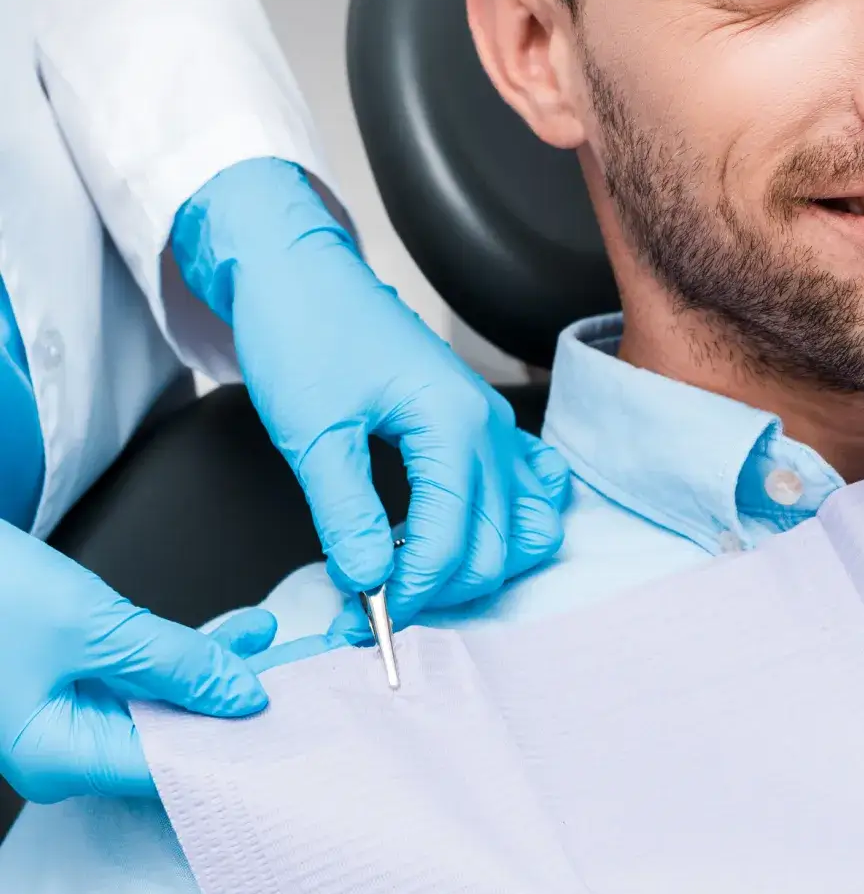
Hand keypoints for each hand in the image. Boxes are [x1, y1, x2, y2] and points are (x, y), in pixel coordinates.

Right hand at [0, 521, 273, 802]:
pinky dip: (182, 659)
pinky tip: (234, 636)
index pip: (171, 770)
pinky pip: (138, 682)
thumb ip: (175, 662)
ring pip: (161, 706)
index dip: (235, 746)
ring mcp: (61, 719)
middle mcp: (60, 752)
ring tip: (273, 642)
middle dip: (234, 704)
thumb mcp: (93, 627)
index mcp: (58, 758)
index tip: (295, 726)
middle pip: (171, 738)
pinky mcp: (65, 685)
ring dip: (215, 672)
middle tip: (302, 679)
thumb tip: (244, 697)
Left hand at [173, 159, 568, 627]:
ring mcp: (495, 426)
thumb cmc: (304, 334)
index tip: (362, 619)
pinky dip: (510, 523)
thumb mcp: (312, 432)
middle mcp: (490, 428)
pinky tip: (461, 532)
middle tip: (374, 607)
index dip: (410, 593)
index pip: (452, 540)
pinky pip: (532, 486)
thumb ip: (346, 513)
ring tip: (418, 575)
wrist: (300, 274)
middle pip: (498, 545)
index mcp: (454, 426)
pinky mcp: (484, 424)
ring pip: (527, 525)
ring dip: (481, 564)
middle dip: (441, 590)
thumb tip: (366, 582)